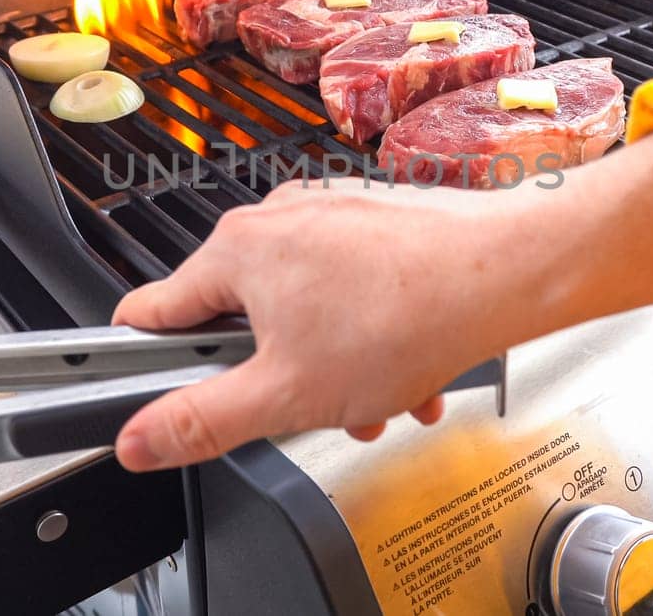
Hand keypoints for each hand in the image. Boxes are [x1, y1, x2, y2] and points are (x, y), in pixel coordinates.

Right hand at [110, 129, 652, 472]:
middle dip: (281, 380)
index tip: (163, 395)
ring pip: (306, 315)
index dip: (150, 367)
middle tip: (316, 405)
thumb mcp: (287, 395)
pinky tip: (409, 367)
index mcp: (236, 252)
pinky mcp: (375, 223)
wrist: (511, 270)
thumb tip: (141, 436)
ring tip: (382, 393)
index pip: (151, 314)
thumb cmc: (410, 313)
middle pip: (243, 324)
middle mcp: (277, 220)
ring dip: (336, 368)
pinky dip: (372, 337)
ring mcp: (329, 216)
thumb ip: (202, 420)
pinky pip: (351, 292)